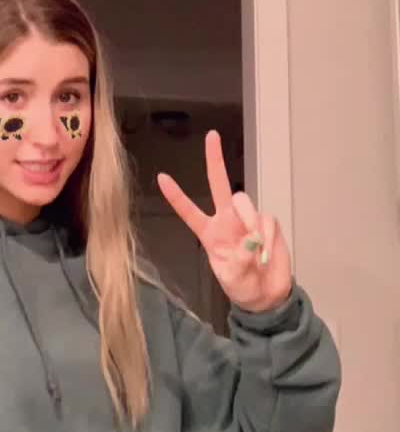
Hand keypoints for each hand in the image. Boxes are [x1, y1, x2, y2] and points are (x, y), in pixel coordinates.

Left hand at [156, 130, 292, 312]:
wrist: (268, 295)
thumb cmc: (243, 286)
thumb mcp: (232, 280)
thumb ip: (236, 263)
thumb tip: (247, 244)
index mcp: (210, 234)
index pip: (189, 211)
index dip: (176, 196)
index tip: (162, 177)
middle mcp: (227, 221)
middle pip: (219, 185)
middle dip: (215, 160)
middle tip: (211, 136)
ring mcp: (248, 220)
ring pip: (244, 201)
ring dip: (248, 220)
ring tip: (253, 247)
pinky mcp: (267, 223)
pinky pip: (266, 219)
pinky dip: (266, 236)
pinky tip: (265, 254)